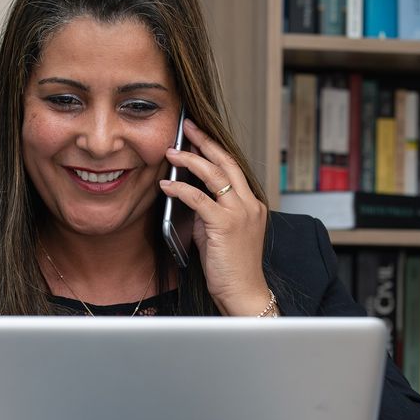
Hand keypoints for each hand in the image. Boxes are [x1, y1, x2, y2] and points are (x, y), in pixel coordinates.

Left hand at [159, 118, 270, 315]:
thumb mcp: (221, 233)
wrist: (243, 293)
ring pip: (214, 175)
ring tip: (171, 153)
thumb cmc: (232, 268)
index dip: (215, 149)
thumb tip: (189, 194)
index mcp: (252, 204)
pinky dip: (180, 188)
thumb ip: (210, 212)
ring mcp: (241, 213)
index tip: (198, 135)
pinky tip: (166, 185)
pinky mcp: (226, 225)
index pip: (233, 168)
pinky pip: (199, 199)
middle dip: (204, 141)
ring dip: (190, 160)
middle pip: (227, 162)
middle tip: (186, 127)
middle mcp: (250, 204)